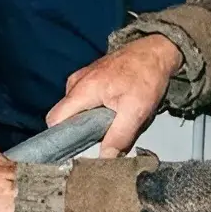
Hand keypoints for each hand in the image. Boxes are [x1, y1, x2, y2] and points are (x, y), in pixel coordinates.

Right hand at [46, 34, 180, 156]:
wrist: (156, 51)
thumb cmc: (145, 75)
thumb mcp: (136, 111)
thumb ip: (119, 137)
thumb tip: (105, 160)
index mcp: (81, 90)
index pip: (54, 120)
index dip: (60, 138)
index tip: (75, 151)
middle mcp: (76, 83)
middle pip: (65, 117)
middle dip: (81, 131)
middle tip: (102, 138)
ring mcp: (82, 79)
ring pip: (77, 110)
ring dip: (91, 121)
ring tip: (113, 122)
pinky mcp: (91, 79)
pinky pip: (85, 101)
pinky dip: (96, 111)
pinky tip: (114, 111)